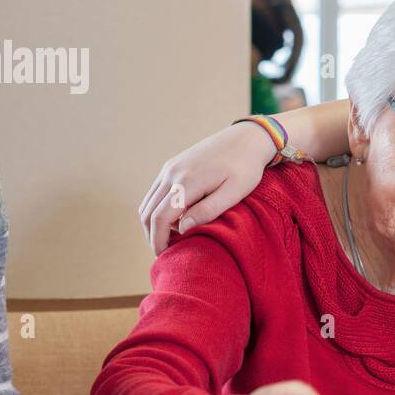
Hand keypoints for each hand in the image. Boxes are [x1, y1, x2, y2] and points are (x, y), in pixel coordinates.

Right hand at [140, 122, 272, 254]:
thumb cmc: (246, 167)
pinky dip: (156, 209)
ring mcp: (170, 168)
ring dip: (152, 224)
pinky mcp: (172, 165)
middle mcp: (172, 173)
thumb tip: (183, 227)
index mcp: (187, 182)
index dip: (158, 240)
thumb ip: (208, 209)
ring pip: (148, 202)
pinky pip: (155, 192)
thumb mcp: (234, 192)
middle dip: (151, 236)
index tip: (164, 257)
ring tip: (168, 240)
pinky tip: (173, 221)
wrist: (246, 138)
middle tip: (164, 253)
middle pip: (148, 212)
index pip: (160, 217)